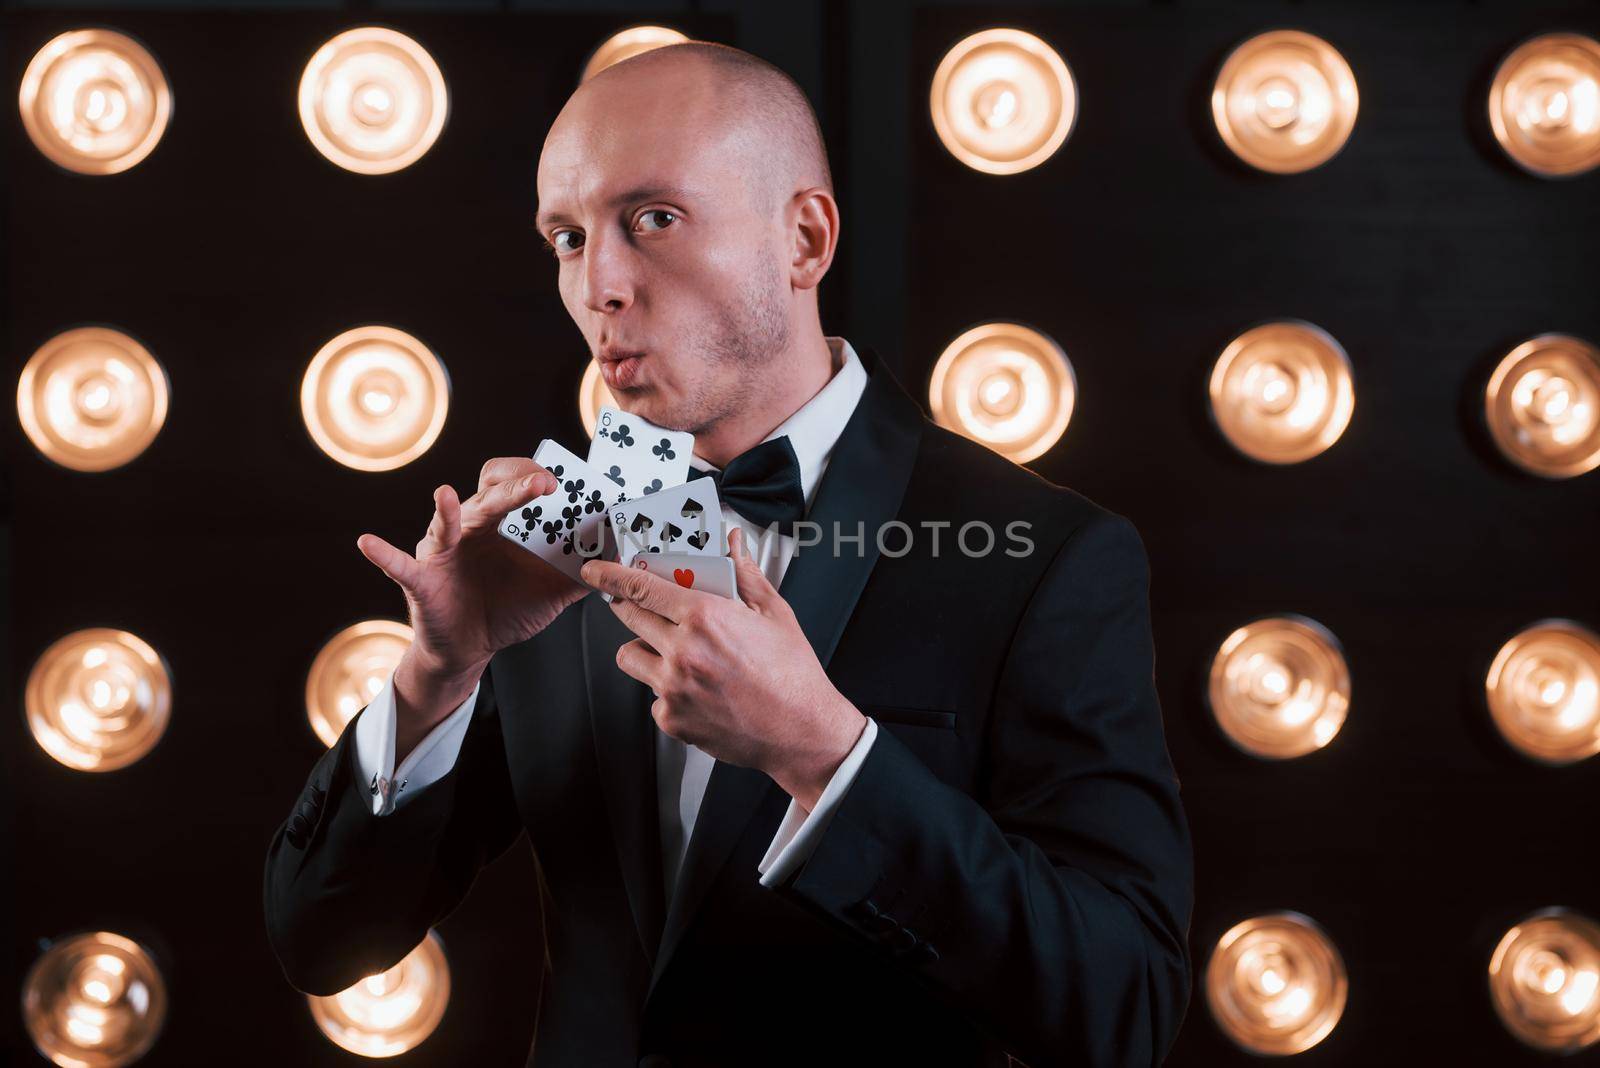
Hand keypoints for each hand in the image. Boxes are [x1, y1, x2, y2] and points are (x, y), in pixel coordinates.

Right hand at [356, 457, 590, 682]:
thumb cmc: (508, 608)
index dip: (537, 477)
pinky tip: (368, 543)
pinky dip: (383, 555)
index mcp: (503, 524)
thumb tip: (621, 557)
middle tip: (544, 483)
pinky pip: (400, 565)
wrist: (470, 648)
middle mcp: (471, 527)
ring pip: (447, 522)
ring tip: (447, 495)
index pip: (516, 483)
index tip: (569, 481)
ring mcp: (443, 550)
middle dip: (514, 486)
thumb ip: (583, 573)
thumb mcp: (552, 592)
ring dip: (449, 510)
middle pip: (488, 494)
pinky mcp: (421, 579)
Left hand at [580, 527, 866, 810]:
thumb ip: (745, 574)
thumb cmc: (792, 675)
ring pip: (630, 656)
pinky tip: (697, 688)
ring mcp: (673, 688)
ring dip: (645, 649)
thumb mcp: (773, 613)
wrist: (801, 731)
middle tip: (649, 608)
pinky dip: (667, 689)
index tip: (596, 571)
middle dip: (631, 608)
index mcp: (705, 618)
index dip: (611, 575)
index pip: (641, 587)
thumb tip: (733, 544)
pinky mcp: (671, 718)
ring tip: (679, 654)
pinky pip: (651, 694)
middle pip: (628, 617)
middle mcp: (683, 652)